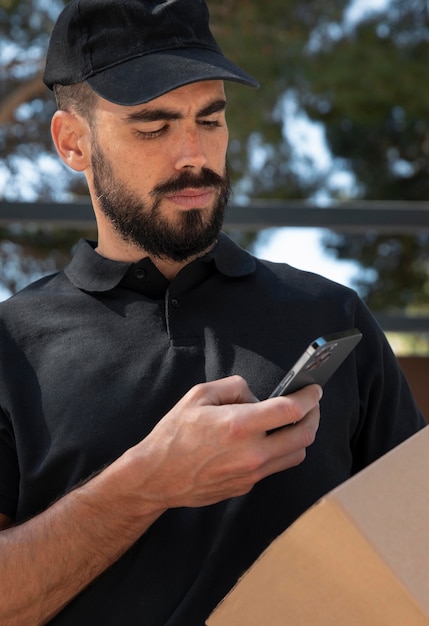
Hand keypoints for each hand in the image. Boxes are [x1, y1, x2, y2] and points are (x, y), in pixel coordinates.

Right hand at [126, 376, 320, 510]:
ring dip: (301, 436)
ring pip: (296, 455)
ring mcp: (251, 473)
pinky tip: (269, 440)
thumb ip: (234, 387)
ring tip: (294, 422)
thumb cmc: (175, 433)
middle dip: (314, 416)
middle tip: (312, 405)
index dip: (309, 397)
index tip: (314, 389)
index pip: (291, 410)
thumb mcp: (199, 395)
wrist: (157, 476)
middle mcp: (251, 453)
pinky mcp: (247, 486)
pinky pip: (275, 467)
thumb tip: (258, 396)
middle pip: (304, 436)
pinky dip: (280, 451)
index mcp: (239, 425)